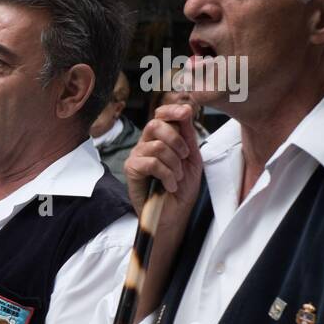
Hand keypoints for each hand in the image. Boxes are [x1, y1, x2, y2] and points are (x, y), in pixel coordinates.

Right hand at [123, 103, 202, 230]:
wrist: (174, 213)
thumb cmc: (182, 188)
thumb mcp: (192, 158)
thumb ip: (187, 135)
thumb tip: (186, 110)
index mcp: (160, 139)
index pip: (160, 115)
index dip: (172, 110)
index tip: (187, 112)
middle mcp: (146, 144)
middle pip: (154, 124)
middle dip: (176, 140)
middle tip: (184, 157)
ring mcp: (137, 156)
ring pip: (156, 146)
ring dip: (174, 164)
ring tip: (177, 177)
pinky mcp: (131, 170)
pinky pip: (151, 163)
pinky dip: (166, 175)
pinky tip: (170, 185)